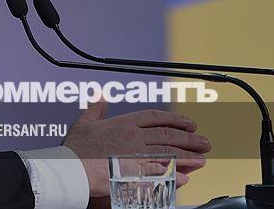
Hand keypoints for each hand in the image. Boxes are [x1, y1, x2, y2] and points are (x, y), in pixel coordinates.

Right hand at [63, 99, 210, 198]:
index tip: (189, 123)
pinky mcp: (134, 174)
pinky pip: (159, 174)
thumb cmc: (75, 149)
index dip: (175, 119)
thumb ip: (95, 109)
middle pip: (168, 135)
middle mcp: (133, 137)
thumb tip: (100, 96)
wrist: (69, 169)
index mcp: (124, 123)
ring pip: (168, 153)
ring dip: (187, 156)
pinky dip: (174, 175)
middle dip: (190, 139)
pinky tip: (185, 177)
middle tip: (204, 142)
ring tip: (202, 159)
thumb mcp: (84, 122)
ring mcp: (135, 155)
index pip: (156, 117)